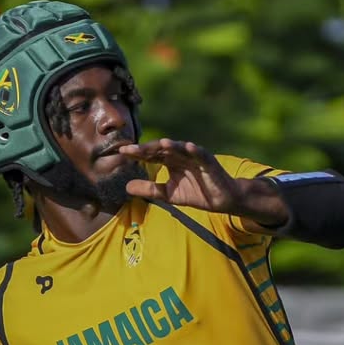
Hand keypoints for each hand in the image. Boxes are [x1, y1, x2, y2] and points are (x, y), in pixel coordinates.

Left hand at [118, 139, 288, 227]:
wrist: (222, 200)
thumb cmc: (197, 193)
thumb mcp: (168, 194)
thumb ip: (149, 189)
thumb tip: (126, 188)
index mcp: (171, 161)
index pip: (151, 155)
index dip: (137, 154)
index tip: (121, 153)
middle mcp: (181, 155)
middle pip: (162, 149)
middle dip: (147, 149)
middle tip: (131, 149)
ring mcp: (195, 157)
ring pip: (181, 149)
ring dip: (172, 146)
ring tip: (160, 144)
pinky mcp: (209, 162)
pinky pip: (201, 155)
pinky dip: (195, 151)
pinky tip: (188, 146)